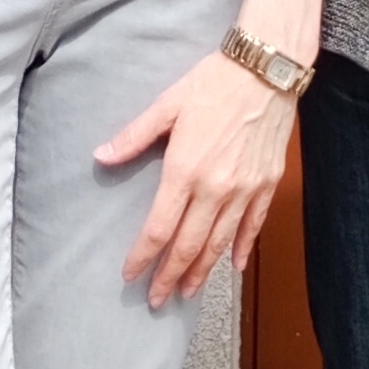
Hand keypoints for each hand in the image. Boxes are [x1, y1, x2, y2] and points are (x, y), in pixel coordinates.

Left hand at [97, 50, 298, 307]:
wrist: (268, 69)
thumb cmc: (214, 82)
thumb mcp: (167, 104)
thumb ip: (134, 136)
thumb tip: (100, 156)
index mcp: (185, 170)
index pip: (158, 228)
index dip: (142, 256)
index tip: (130, 275)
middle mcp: (215, 189)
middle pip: (188, 245)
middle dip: (170, 276)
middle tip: (157, 299)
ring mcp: (244, 190)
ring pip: (219, 243)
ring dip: (202, 271)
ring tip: (188, 292)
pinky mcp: (266, 184)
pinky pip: (253, 225)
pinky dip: (242, 248)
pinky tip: (234, 266)